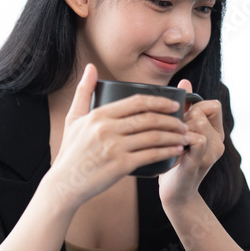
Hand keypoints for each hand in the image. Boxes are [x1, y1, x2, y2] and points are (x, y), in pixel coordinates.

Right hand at [45, 64, 188, 209]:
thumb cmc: (71, 152)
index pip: (136, 102)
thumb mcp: (73, 119)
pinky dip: (167, 152)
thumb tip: (90, 67)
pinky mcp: (121, 166)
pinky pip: (151, 155)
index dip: (160, 101)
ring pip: (153, 137)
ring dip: (174, 136)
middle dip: (172, 120)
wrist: (65, 183)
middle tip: (184, 124)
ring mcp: (114, 147)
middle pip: (149, 119)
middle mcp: (107, 129)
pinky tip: (176, 151)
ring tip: (184, 137)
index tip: (174, 105)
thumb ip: (84, 91)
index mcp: (99, 115)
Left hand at [159, 79, 224, 207]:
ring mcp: (211, 153)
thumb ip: (185, 108)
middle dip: (184, 115)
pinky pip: (198, 140)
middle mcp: (218, 142)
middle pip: (203, 112)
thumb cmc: (175, 160)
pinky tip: (172, 144)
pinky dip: (183, 138)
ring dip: (180, 126)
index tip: (181, 118)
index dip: (196, 105)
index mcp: (216, 133)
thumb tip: (184, 81)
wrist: (176, 194)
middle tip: (171, 130)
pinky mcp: (199, 163)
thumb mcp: (181, 132)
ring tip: (170, 138)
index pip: (213, 105)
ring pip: (198, 122)